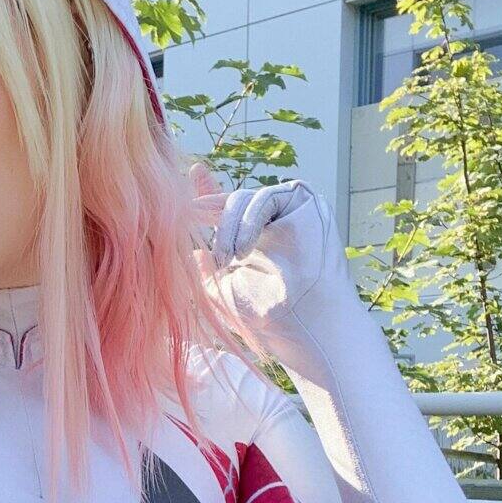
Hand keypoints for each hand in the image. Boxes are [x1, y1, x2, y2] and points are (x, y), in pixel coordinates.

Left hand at [188, 176, 353, 345]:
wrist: (305, 330)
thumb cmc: (268, 320)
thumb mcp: (225, 293)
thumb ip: (208, 272)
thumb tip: (195, 252)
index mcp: (255, 240)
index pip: (227, 211)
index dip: (209, 192)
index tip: (195, 172)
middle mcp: (273, 223)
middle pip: (233, 202)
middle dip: (217, 222)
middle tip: (217, 256)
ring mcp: (290, 212)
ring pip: (246, 198)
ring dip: (232, 227)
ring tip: (232, 258)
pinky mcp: (306, 203)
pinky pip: (266, 196)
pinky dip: (250, 219)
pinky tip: (245, 247)